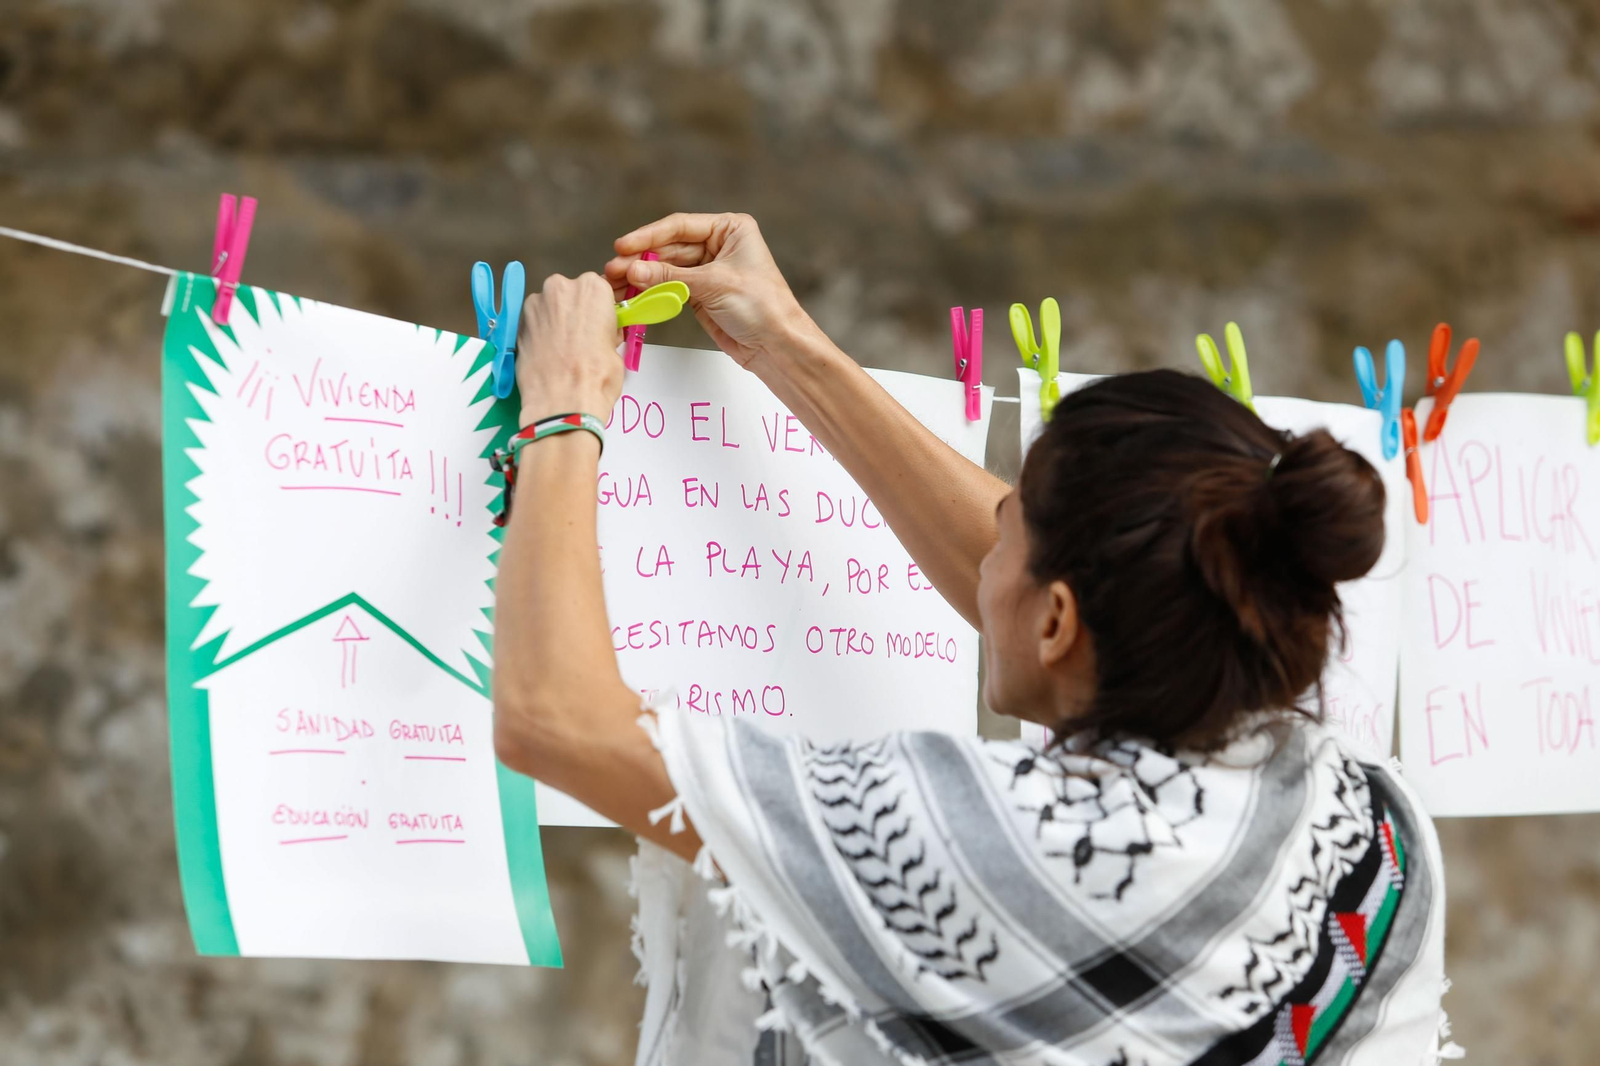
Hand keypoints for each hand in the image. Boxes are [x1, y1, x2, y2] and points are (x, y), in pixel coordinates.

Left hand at [516, 273, 623, 428]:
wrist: (563, 401)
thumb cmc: (597, 376)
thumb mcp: (615, 349)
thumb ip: (605, 331)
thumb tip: (599, 334)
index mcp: (593, 288)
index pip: (598, 289)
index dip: (598, 310)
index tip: (599, 325)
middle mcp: (561, 287)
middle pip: (570, 294)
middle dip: (574, 312)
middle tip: (580, 339)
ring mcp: (535, 303)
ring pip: (549, 307)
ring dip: (554, 321)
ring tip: (561, 350)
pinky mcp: (517, 323)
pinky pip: (533, 322)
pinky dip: (538, 333)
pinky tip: (547, 354)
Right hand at [604, 213, 822, 370]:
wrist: (777, 346)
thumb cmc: (761, 306)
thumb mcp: (713, 284)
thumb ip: (670, 277)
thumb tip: (632, 270)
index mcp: (730, 229)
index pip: (680, 226)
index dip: (649, 236)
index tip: (623, 246)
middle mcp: (719, 245)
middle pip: (670, 247)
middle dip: (641, 259)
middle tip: (613, 269)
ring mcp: (708, 270)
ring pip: (667, 269)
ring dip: (642, 276)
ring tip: (615, 282)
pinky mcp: (700, 295)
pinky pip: (670, 288)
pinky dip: (652, 292)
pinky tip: (632, 293)